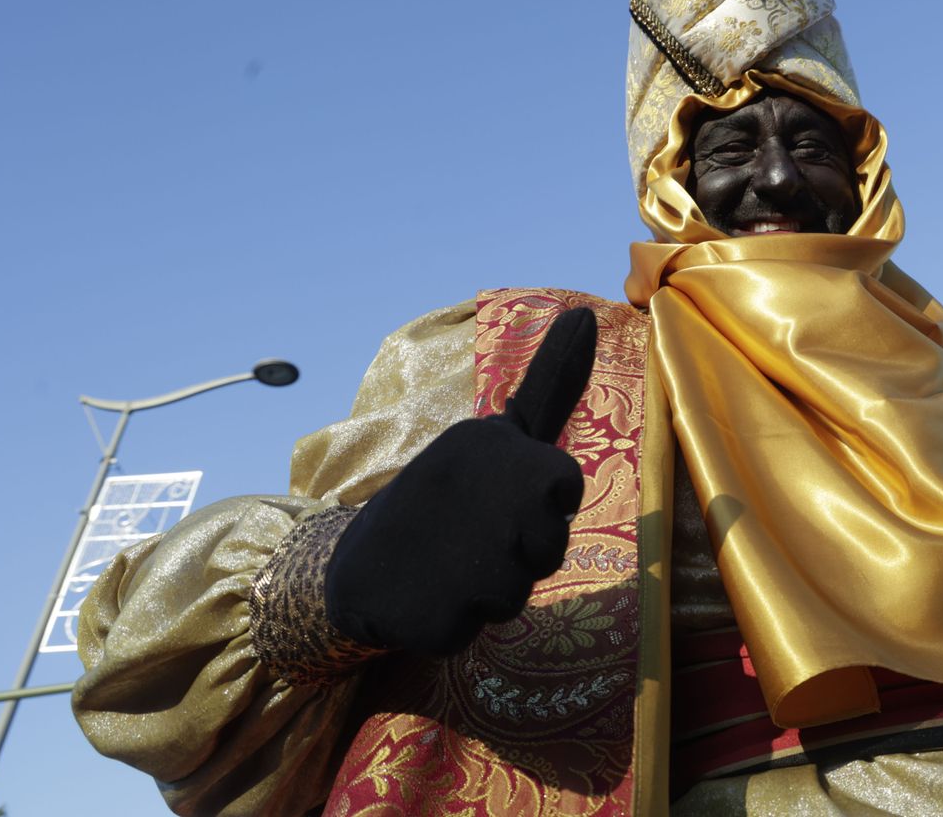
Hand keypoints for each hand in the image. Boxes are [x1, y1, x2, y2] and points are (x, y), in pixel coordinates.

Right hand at [324, 308, 597, 655]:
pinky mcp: (435, 616)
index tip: (501, 494)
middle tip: (475, 536)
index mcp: (489, 440)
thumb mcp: (497, 434)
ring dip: (491, 588)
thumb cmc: (445, 499)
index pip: (564, 483)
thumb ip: (550, 382)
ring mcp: (455, 554)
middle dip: (524, 553)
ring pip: (518, 592)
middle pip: (552, 546)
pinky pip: (477, 629)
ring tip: (449, 564)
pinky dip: (455, 621)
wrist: (354, 565)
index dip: (542, 501)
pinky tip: (424, 595)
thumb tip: (588, 313)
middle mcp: (474, 489)